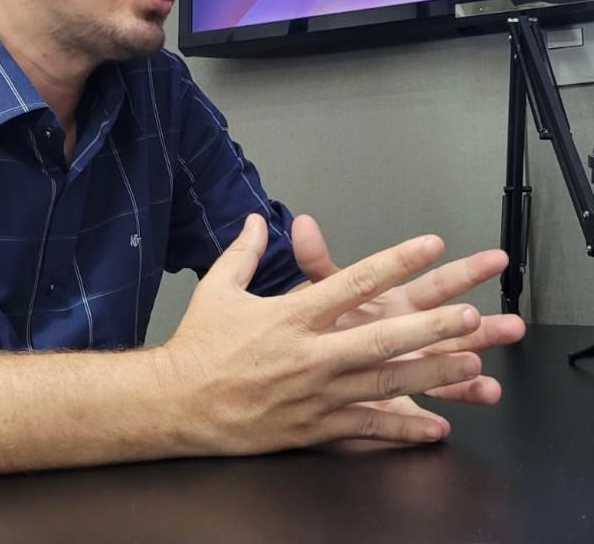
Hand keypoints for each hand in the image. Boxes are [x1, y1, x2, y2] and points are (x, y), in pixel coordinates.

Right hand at [162, 214, 491, 454]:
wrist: (177, 403)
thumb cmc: (198, 346)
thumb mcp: (216, 289)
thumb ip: (243, 252)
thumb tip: (257, 219)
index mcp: (290, 316)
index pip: (352, 281)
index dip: (395, 262)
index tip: (429, 246)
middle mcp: (309, 354)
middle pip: (382, 337)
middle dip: (431, 326)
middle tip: (471, 315)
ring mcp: (315, 394)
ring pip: (385, 383)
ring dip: (431, 374)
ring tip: (471, 365)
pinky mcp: (314, 426)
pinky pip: (367, 427)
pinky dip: (404, 429)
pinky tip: (436, 428)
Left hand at [292, 214, 524, 404]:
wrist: (305, 362)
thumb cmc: (317, 322)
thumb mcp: (316, 291)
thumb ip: (316, 262)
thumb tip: (303, 224)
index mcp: (393, 302)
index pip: (432, 284)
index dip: (459, 272)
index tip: (490, 261)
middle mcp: (410, 329)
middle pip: (454, 317)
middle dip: (485, 310)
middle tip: (513, 319)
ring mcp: (414, 362)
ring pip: (457, 355)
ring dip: (483, 349)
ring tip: (507, 341)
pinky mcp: (408, 394)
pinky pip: (439, 395)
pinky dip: (465, 393)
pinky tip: (488, 390)